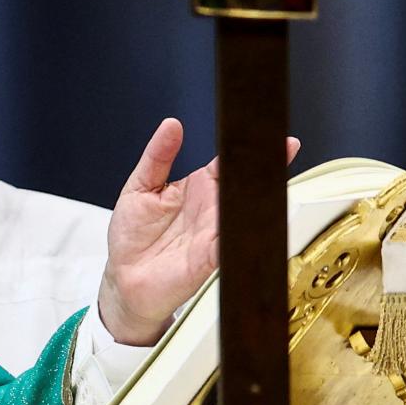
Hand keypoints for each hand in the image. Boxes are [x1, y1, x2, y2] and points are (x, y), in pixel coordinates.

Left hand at [97, 117, 298, 345]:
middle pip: (246, 187)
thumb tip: (171, 125)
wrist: (126, 279)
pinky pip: (234, 244)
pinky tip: (250, 222)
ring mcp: (216, 233)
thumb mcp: (140, 186)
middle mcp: (213, 209)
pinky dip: (244, 234)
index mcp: (199, 188)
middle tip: (279, 153)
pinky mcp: (212, 258)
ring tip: (272, 182)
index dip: (251, 150)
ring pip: (247, 213)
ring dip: (260, 200)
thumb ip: (157, 156)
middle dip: (265, 171)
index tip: (272, 136)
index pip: (230, 164)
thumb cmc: (133, 235)